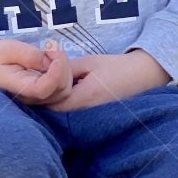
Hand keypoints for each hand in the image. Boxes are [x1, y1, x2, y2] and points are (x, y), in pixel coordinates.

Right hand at [0, 37, 74, 104]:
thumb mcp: (9, 50)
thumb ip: (30, 56)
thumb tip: (52, 62)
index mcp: (19, 88)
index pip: (44, 89)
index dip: (55, 73)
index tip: (52, 51)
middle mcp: (31, 98)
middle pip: (60, 90)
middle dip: (63, 66)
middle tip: (51, 47)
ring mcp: (39, 98)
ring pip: (65, 90)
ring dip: (65, 68)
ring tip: (51, 52)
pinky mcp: (45, 93)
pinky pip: (62, 86)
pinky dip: (64, 71)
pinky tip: (53, 59)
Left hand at [37, 50, 170, 111]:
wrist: (141, 76)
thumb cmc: (116, 67)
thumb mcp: (89, 63)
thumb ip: (66, 68)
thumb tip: (46, 70)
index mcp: (83, 97)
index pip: (51, 101)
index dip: (40, 91)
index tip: (35, 76)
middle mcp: (84, 110)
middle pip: (54, 108)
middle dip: (45, 95)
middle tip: (38, 78)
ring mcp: (88, 114)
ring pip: (62, 109)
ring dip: (54, 96)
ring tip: (48, 80)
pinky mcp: (91, 113)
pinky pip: (71, 108)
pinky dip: (64, 98)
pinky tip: (62, 86)